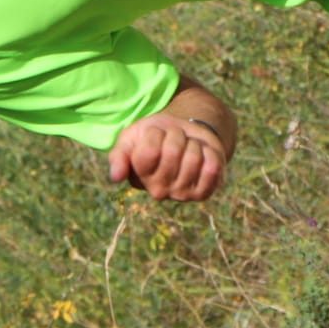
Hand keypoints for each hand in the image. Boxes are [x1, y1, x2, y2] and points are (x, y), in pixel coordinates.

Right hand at [108, 114, 226, 201]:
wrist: (185, 136)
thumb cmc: (155, 136)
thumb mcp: (132, 138)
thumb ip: (119, 155)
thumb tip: (116, 177)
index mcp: (138, 176)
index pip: (149, 150)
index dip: (155, 133)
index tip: (156, 134)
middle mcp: (158, 190)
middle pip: (172, 151)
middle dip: (176, 135)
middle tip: (175, 139)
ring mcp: (181, 194)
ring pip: (194, 157)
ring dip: (193, 143)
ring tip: (188, 147)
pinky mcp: (203, 193)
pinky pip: (212, 168)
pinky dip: (211, 153)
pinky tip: (203, 154)